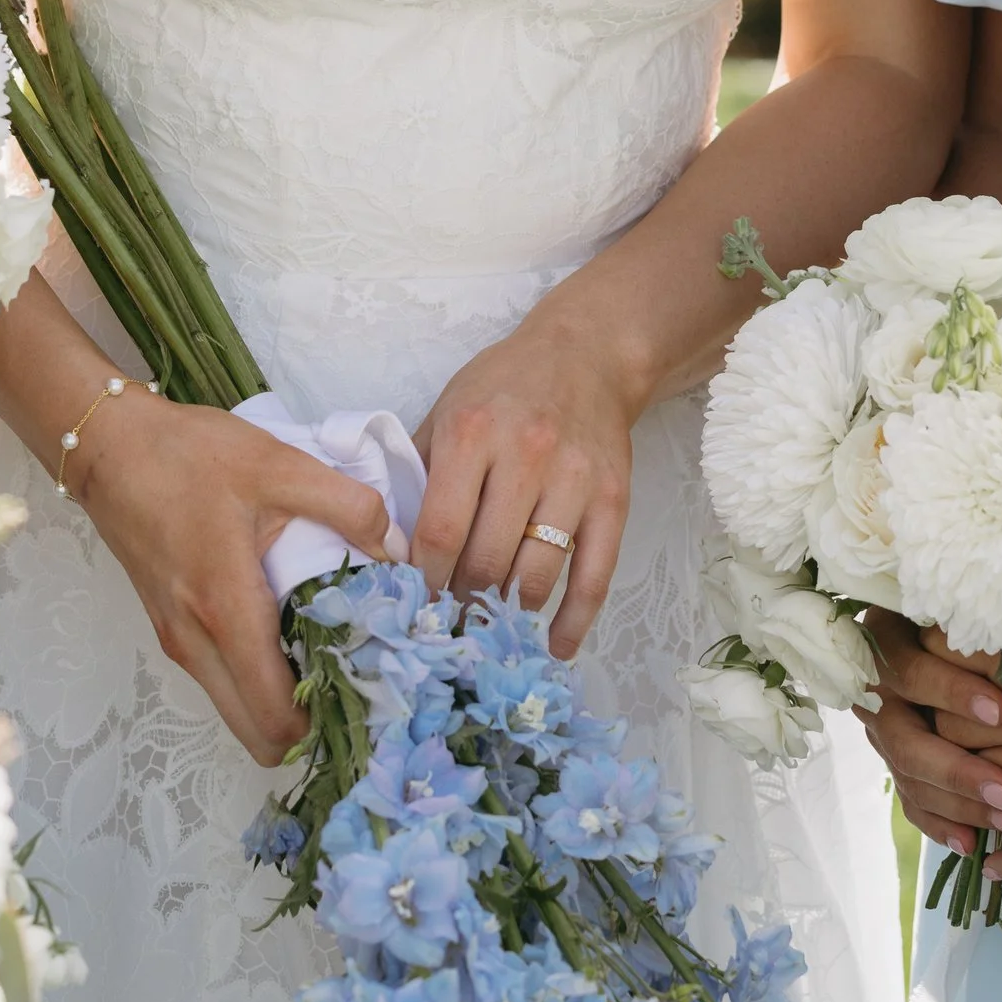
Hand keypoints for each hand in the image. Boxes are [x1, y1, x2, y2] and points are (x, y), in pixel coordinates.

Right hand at [72, 394, 388, 762]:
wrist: (108, 446)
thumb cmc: (188, 455)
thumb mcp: (278, 464)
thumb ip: (347, 504)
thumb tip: (397, 549)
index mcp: (224, 609)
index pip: (274, 714)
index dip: (326, 722)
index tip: (372, 699)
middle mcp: (195, 642)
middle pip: (255, 735)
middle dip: (308, 727)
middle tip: (359, 685)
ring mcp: (178, 641)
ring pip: (237, 711)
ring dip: (282, 705)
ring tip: (333, 659)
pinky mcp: (171, 629)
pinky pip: (223, 682)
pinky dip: (258, 680)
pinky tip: (293, 634)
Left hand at [413, 299, 638, 655]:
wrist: (587, 355)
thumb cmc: (505, 385)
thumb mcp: (448, 408)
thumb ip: (418, 471)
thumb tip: (388, 545)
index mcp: (472, 433)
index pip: (440, 529)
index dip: (424, 578)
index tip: (415, 602)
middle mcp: (525, 456)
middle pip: (486, 560)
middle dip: (462, 601)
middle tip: (449, 620)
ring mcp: (575, 479)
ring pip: (535, 575)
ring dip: (508, 612)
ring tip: (490, 626)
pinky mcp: (613, 500)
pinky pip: (594, 575)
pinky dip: (573, 620)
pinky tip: (554, 646)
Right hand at [860, 613, 1001, 854]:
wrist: (942, 629)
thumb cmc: (969, 607)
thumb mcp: (966, 605)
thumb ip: (976, 623)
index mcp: (885, 642)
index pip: (909, 672)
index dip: (949, 692)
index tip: (999, 711)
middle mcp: (877, 691)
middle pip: (905, 739)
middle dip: (958, 770)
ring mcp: (884, 730)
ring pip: (909, 777)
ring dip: (959, 805)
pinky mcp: (897, 762)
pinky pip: (910, 800)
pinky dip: (939, 823)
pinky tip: (970, 844)